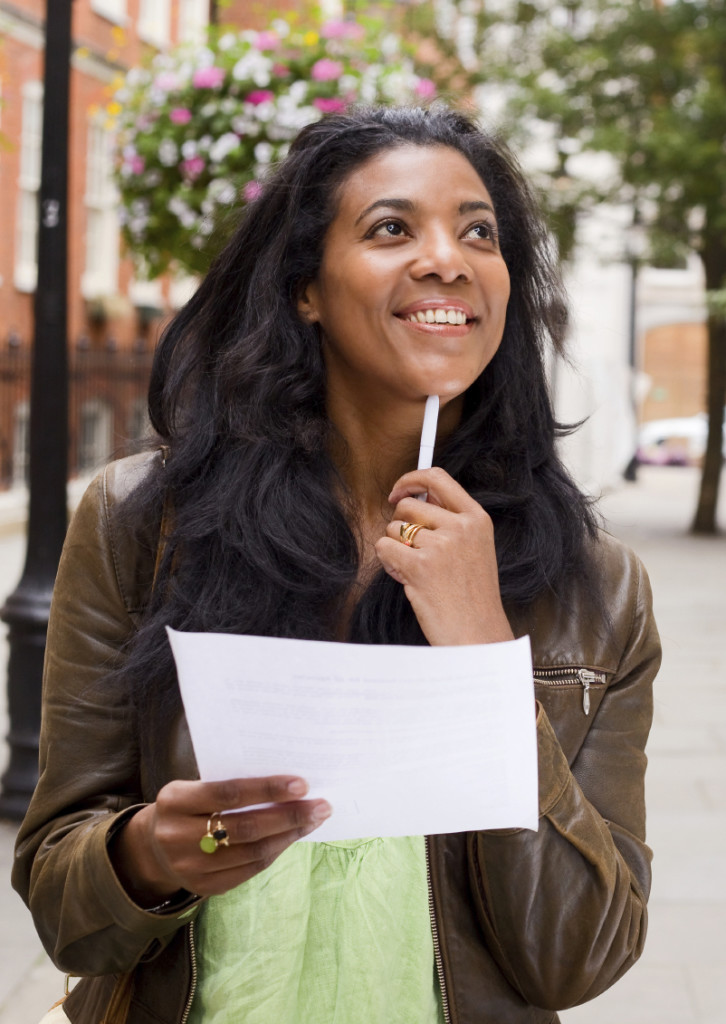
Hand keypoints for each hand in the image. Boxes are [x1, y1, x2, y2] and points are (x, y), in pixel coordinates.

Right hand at [110, 776, 330, 901]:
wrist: (153, 846)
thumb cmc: (188, 805)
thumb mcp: (195, 786)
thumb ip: (231, 786)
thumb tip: (288, 787)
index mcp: (175, 800)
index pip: (228, 793)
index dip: (267, 789)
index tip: (301, 785)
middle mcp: (177, 836)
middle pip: (245, 827)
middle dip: (289, 816)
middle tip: (320, 805)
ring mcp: (188, 867)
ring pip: (251, 853)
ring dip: (289, 835)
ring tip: (313, 820)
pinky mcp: (202, 887)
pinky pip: (248, 871)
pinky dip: (275, 852)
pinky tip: (291, 838)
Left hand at [375, 467, 513, 646]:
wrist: (478, 635)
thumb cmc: (472, 598)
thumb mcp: (474, 549)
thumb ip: (449, 522)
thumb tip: (413, 497)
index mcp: (476, 519)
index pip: (437, 478)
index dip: (411, 480)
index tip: (398, 492)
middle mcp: (460, 527)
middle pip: (409, 505)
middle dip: (399, 525)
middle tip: (410, 551)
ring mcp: (441, 545)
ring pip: (393, 529)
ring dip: (395, 549)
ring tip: (414, 571)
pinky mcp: (420, 565)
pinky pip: (384, 548)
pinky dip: (387, 563)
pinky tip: (405, 579)